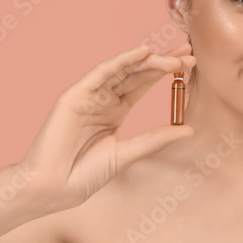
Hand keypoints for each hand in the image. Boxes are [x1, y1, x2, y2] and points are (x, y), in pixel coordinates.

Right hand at [15, 42, 195, 214]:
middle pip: (136, 73)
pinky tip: (142, 53)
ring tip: (173, 58)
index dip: (166, 73)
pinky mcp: (75, 95)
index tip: (190, 65)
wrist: (52, 189)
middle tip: (188, 55)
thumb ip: (155, 139)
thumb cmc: (83, 176)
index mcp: (115, 111)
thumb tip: (189, 130)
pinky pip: (100, 73)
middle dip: (162, 62)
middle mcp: (103, 99)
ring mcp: (89, 95)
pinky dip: (121, 61)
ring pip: (122, 70)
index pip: (144, 84)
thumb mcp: (127, 155)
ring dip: (148, 61)